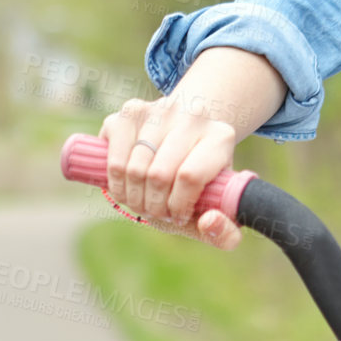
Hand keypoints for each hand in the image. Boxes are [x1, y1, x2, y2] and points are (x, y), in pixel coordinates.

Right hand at [98, 97, 240, 249]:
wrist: (184, 136)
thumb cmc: (199, 179)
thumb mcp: (218, 206)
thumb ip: (226, 231)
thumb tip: (208, 222)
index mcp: (221, 137)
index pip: (190, 177)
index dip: (177, 206)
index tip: (177, 216)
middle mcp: (192, 115)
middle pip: (159, 174)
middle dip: (153, 206)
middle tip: (156, 212)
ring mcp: (159, 109)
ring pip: (134, 168)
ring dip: (133, 197)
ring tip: (143, 202)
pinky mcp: (130, 110)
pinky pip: (114, 158)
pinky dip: (116, 183)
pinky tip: (128, 187)